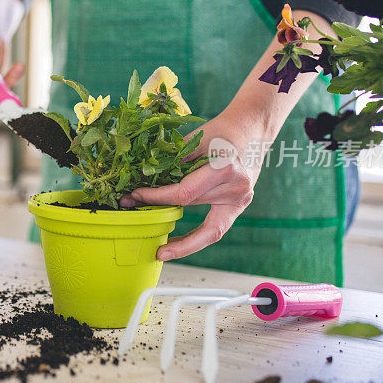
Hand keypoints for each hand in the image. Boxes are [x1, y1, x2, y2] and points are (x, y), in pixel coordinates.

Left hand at [119, 115, 259, 261]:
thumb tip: (142, 180)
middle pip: (191, 206)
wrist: (249, 131)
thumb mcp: (194, 140)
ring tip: (161, 250)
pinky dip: (196, 241)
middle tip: (133, 213)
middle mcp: (237, 187)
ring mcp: (241, 199)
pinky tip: (177, 248)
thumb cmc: (220, 132)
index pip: (184, 192)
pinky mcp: (238, 207)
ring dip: (182, 238)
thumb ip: (172, 161)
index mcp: (224, 168)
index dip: (157, 197)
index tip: (135, 196)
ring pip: (207, 227)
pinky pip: (216, 230)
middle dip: (160, 211)